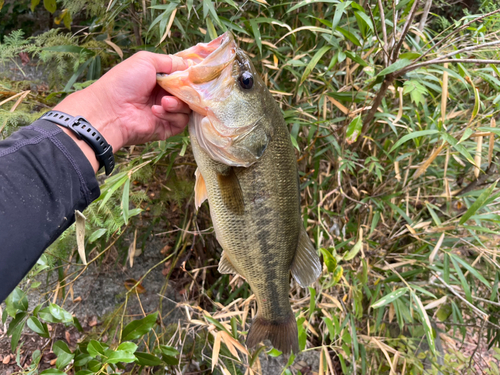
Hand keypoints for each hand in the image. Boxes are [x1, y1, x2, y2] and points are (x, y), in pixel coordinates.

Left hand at [54, 51, 190, 170]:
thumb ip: (169, 61)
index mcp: (160, 80)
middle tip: (180, 89)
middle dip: (186, 91)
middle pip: (189, 94)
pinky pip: (181, 121)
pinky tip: (155, 111)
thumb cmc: (125, 82)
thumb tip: (188, 65)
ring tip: (163, 102)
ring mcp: (167, 112)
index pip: (184, 78)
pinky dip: (172, 115)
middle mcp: (164, 95)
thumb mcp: (146, 60)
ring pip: (187, 108)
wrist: (111, 110)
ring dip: (177, 104)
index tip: (195, 76)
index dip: (190, 77)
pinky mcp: (167, 128)